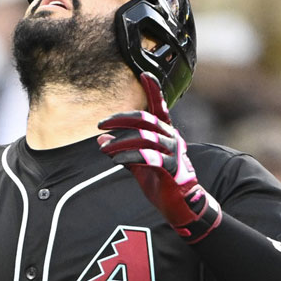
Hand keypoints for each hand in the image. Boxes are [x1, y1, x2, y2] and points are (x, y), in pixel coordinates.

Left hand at [97, 72, 221, 242]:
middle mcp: (171, 138)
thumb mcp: (139, 164)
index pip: (159, 108)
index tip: (145, 74)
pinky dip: (129, 156)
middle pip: (145, 119)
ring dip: (119, 141)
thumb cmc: (160, 182)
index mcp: (165, 134)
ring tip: (104, 147)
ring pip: (144, 137)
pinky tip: (115, 159)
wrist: (179, 206)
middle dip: (120, 119)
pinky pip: (148, 157)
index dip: (154, 91)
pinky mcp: (171, 169)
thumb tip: (101, 140)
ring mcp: (173, 153)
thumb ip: (122, 150)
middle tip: (101, 124)